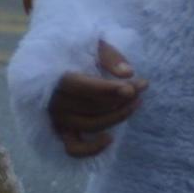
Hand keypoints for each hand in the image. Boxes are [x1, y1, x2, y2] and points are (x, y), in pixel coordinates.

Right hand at [47, 39, 144, 158]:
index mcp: (55, 78)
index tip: (132, 88)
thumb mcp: (91, 43)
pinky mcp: (62, 131)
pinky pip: (74, 149)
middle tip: (142, 85)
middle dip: (122, 97)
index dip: (109, 89)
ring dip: (118, 116)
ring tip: (136, 102)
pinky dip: (91, 149)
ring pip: (93, 124)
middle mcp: (54, 101)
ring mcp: (58, 119)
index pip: (83, 87)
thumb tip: (128, 73)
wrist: (51, 62)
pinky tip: (109, 138)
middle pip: (94, 105)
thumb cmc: (73, 51)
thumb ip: (109, 56)